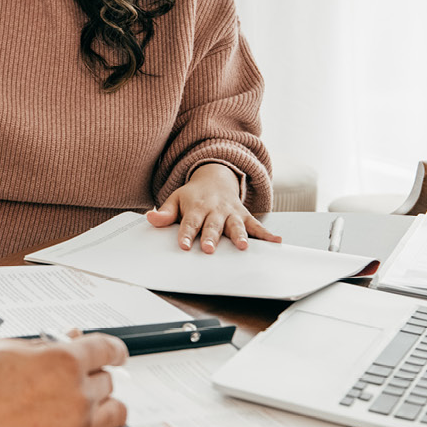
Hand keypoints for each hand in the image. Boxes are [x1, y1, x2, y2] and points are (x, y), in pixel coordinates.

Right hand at [0, 332, 128, 426]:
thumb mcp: (1, 350)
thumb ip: (41, 346)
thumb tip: (63, 342)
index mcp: (62, 363)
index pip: (107, 349)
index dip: (113, 347)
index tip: (114, 351)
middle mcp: (76, 397)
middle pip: (108, 380)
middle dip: (93, 374)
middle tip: (73, 376)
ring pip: (116, 412)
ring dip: (104, 403)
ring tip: (84, 401)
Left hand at [146, 162, 280, 252]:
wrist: (215, 178)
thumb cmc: (193, 195)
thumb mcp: (176, 199)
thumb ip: (165, 212)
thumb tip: (150, 218)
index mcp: (196, 207)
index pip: (189, 223)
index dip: (185, 234)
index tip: (183, 245)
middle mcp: (214, 210)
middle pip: (212, 226)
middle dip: (211, 237)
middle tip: (209, 248)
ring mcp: (231, 213)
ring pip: (235, 225)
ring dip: (239, 235)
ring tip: (242, 246)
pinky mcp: (244, 215)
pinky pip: (256, 225)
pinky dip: (267, 233)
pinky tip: (276, 241)